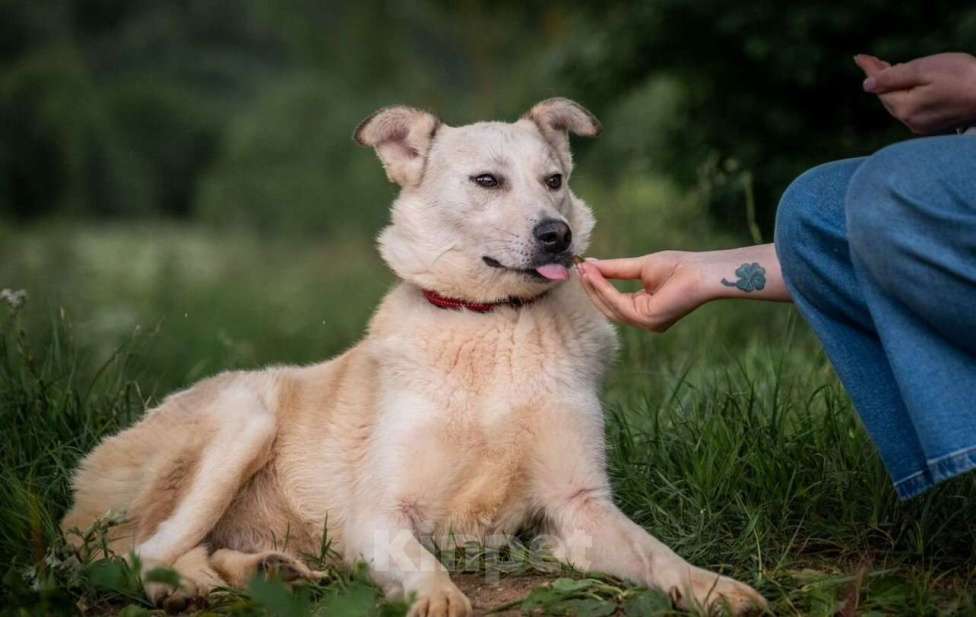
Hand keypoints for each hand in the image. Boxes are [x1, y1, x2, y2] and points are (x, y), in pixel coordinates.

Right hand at [577, 252, 707, 331]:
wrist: (701, 271)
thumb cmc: (678, 267)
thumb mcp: (639, 267)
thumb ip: (615, 269)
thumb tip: (590, 265)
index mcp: (644, 309)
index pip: (613, 301)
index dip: (596, 286)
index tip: (582, 268)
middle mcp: (644, 321)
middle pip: (608, 307)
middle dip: (592, 288)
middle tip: (578, 269)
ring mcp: (646, 324)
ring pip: (610, 308)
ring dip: (595, 288)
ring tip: (583, 270)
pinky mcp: (648, 321)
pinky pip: (618, 305)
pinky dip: (604, 290)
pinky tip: (595, 276)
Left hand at [854, 52, 975, 133]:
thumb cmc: (961, 77)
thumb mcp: (923, 70)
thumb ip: (892, 77)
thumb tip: (867, 85)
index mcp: (905, 109)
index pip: (880, 88)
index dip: (871, 70)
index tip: (860, 57)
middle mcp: (910, 122)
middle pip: (889, 98)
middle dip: (881, 79)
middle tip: (872, 62)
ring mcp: (923, 126)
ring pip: (901, 103)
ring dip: (894, 87)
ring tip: (889, 70)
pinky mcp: (935, 125)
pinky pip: (914, 108)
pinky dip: (908, 95)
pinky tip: (910, 85)